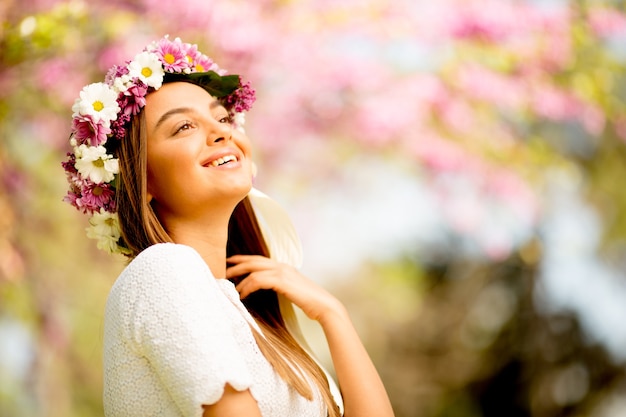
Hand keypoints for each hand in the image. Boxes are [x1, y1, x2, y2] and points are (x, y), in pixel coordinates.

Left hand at [225, 255, 343, 322]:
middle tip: (221, 272)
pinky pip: (258, 280)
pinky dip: (247, 287)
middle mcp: (282, 266)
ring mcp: (282, 272)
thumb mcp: (292, 291)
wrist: (324, 306)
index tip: (229, 263)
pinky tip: (242, 295)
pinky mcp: (282, 281)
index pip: (258, 259)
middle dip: (235, 265)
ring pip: (253, 270)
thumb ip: (279, 286)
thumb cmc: (309, 302)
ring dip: (239, 280)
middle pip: (253, 261)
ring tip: (230, 290)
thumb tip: (266, 289)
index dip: (243, 259)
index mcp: (284, 266)